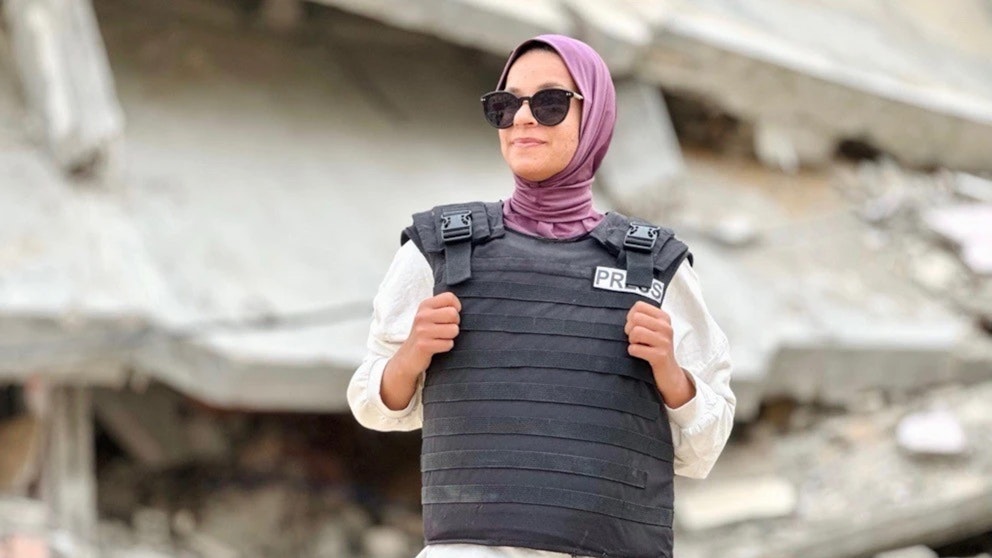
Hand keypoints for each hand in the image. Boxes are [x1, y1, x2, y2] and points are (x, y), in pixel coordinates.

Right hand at [381, 292, 460, 410]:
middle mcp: (422, 316)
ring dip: (451, 336)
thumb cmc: (426, 333)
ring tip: (441, 338)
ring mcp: (422, 331)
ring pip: (453, 330)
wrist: (408, 356)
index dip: (456, 307)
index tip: (451, 316)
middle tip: (447, 328)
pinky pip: (448, 344)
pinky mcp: (424, 345)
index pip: (449, 297)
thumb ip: (443, 307)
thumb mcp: (429, 315)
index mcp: (425, 305)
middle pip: (453, 313)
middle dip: (455, 323)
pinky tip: (438, 346)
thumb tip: (462, 306)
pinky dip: (446, 346)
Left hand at [624, 301, 694, 407]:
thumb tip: (626, 315)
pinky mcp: (660, 355)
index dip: (631, 316)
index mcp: (664, 317)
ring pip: (635, 332)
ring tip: (638, 345)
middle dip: (629, 329)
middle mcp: (666, 327)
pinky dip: (633, 352)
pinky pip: (635, 348)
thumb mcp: (653, 329)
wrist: (668, 372)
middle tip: (634, 338)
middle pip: (635, 318)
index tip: (635, 326)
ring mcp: (664, 341)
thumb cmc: (655, 348)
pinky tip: (639, 354)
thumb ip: (642, 318)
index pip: (639, 306)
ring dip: (631, 341)